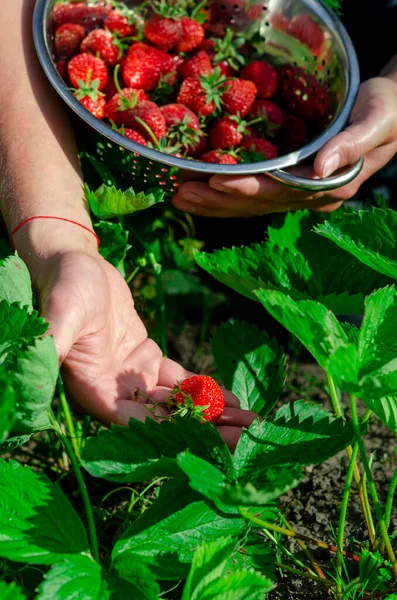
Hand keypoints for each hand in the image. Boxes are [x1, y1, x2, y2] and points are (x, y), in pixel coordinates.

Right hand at [32, 248, 255, 447]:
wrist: (76, 264)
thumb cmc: (66, 286)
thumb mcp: (62, 311)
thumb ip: (56, 339)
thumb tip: (38, 363)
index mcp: (95, 391)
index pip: (140, 426)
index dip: (179, 437)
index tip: (216, 446)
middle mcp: (114, 392)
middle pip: (164, 421)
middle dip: (206, 431)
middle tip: (248, 440)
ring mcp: (132, 378)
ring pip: (175, 403)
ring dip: (211, 413)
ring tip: (250, 422)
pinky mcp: (146, 360)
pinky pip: (177, 380)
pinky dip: (203, 389)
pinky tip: (231, 399)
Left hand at [173, 77, 396, 216]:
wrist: (392, 113)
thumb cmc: (388, 111)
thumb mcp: (378, 119)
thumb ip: (352, 144)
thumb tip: (321, 169)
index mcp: (330, 187)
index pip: (281, 191)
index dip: (247, 188)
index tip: (214, 181)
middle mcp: (311, 196)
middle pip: (258, 203)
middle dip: (218, 201)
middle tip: (180, 195)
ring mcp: (299, 193)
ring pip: (251, 203)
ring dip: (214, 202)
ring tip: (179, 196)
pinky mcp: (290, 183)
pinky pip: (254, 192)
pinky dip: (225, 192)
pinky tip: (200, 188)